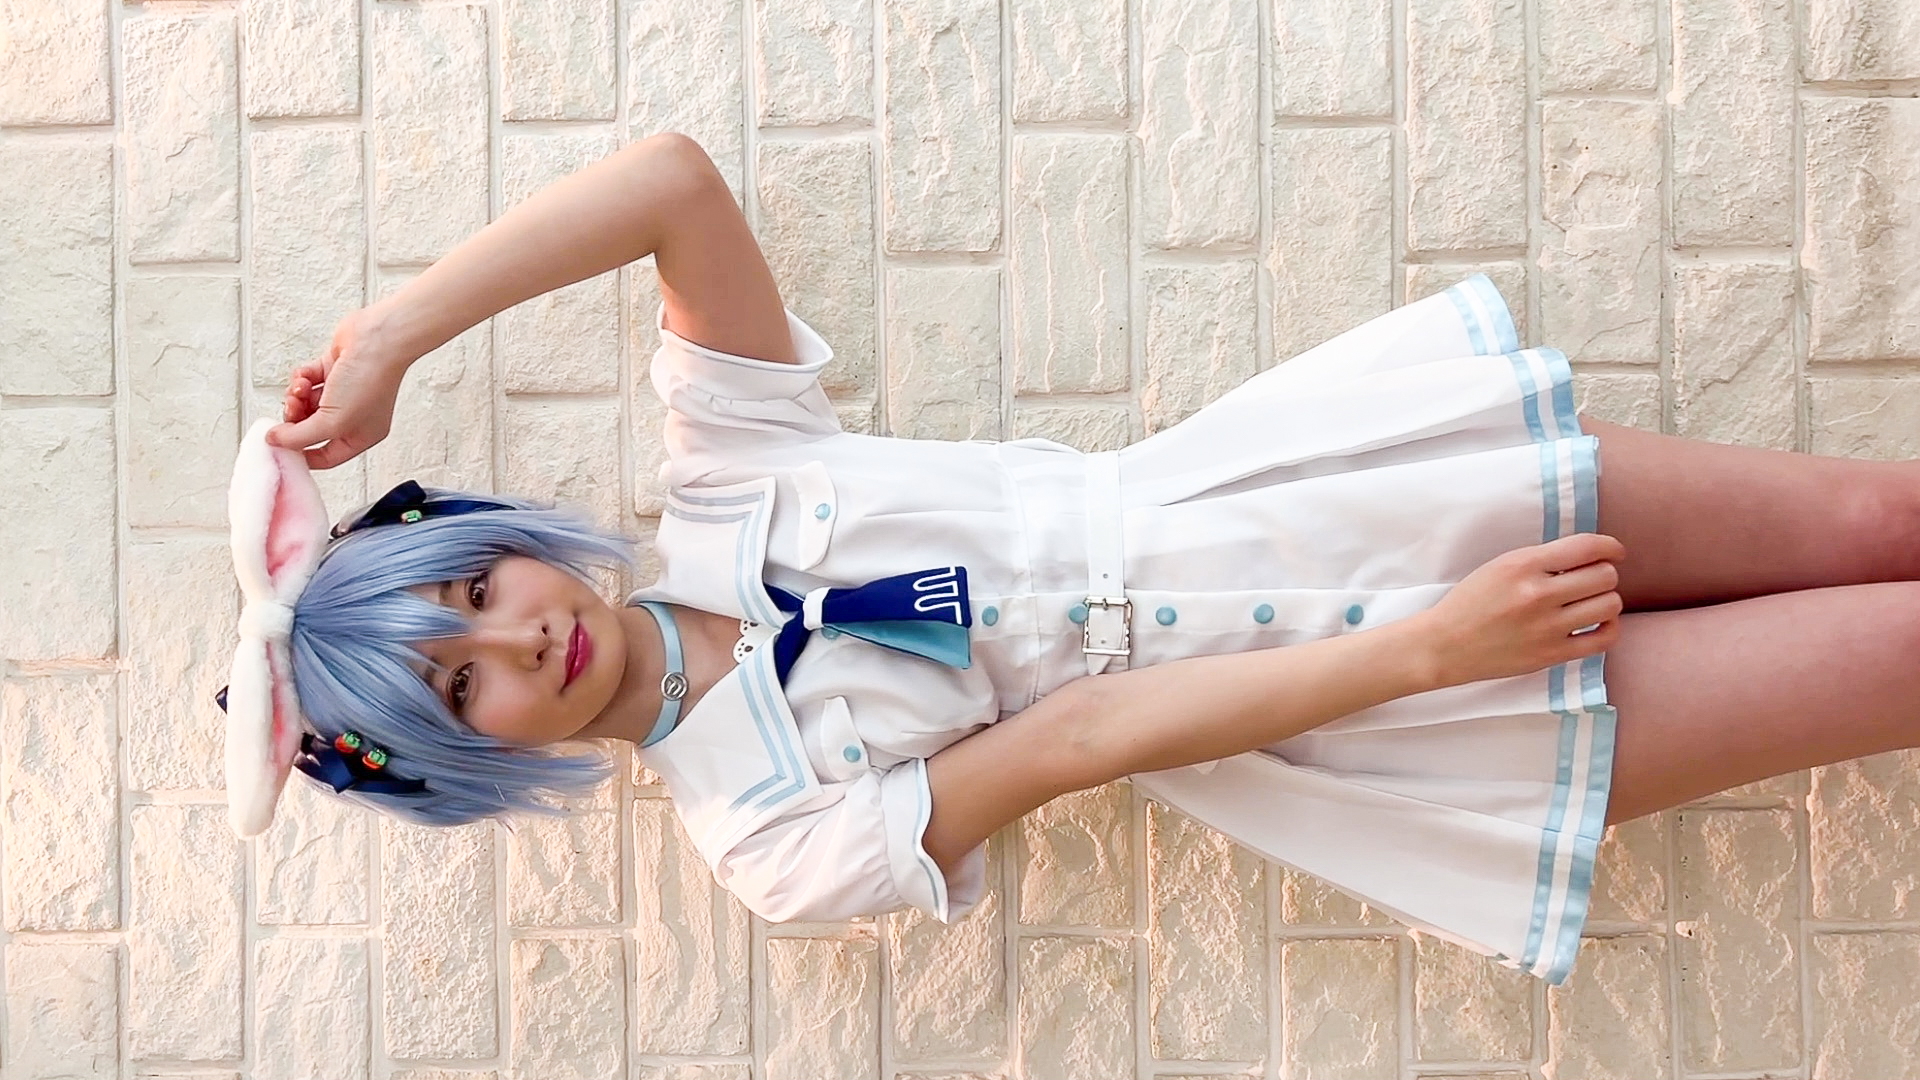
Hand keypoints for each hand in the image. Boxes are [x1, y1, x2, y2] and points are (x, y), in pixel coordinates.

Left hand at [267, 307, 409, 469]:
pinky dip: (301, 378)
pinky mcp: (333, 370)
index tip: (282, 449)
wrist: (377, 339)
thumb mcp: (332, 422)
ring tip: (301, 389)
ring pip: (305, 403)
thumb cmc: (371, 380)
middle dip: (296, 420)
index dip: (302, 455)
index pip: (326, 457)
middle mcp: (353, 415)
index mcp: (360, 435)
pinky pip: (306, 380)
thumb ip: (299, 436)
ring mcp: (342, 392)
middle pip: (310, 428)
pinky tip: (306, 376)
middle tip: (292, 410)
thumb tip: (276, 441)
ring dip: (297, 397)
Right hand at [1419, 533, 1625, 687]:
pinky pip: (1604, 638)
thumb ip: (1541, 559)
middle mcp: (1538, 595)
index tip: (1614, 552)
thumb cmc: (1471, 603)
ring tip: (1590, 602)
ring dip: (1606, 600)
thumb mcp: (1500, 566)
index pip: (1587, 547)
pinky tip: (1595, 623)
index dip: (1610, 547)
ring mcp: (1547, 627)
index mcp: (1522, 565)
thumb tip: (1589, 556)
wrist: (1445, 645)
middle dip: (1604, 574)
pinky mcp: (1552, 654)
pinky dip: (1608, 627)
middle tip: (1592, 580)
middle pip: (1605, 576)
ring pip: (1609, 605)